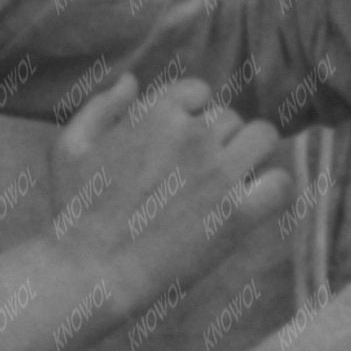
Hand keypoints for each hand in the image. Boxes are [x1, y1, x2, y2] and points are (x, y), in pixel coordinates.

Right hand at [52, 74, 293, 311]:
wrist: (92, 270)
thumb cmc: (74, 211)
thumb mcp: (69, 147)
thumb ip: (101, 106)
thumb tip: (132, 80)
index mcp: (157, 113)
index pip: (199, 92)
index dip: (193, 115)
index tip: (181, 143)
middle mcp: (193, 136)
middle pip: (229, 118)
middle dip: (218, 140)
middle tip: (199, 174)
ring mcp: (218, 174)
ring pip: (262, 138)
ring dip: (252, 153)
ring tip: (234, 180)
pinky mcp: (236, 215)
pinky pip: (281, 184)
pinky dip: (275, 188)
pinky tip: (256, 201)